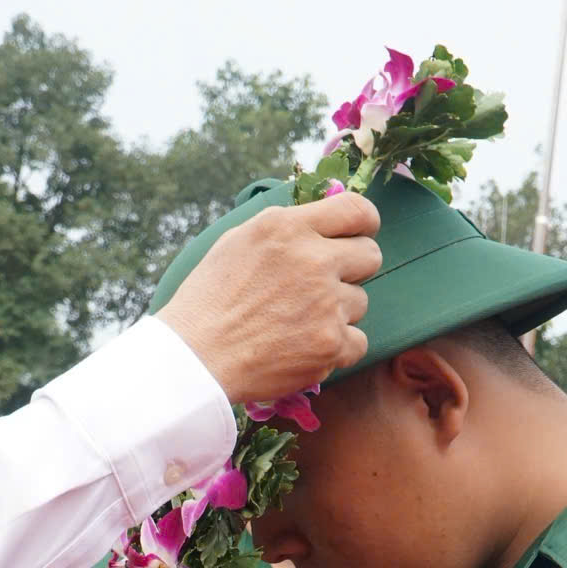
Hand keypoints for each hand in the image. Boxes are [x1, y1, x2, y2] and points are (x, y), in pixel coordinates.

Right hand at [156, 193, 381, 406]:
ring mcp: (326, 304)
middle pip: (371, 255)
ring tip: (297, 321)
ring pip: (361, 301)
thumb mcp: (239, 241)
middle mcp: (313, 261)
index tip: (360, 234)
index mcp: (288, 228)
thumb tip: (323, 222)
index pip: (357, 210)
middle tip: (325, 284)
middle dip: (353, 268)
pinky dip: (337, 348)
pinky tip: (305, 347)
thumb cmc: (209, 299)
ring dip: (338, 311)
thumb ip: (286, 228)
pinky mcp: (331, 344)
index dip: (364, 222)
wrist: (195, 357)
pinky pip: (359, 341)